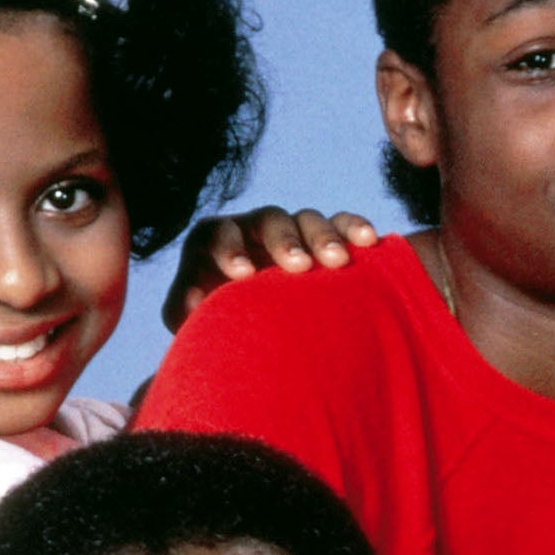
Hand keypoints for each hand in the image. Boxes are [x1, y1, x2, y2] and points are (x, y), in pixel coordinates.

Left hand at [157, 204, 379, 328]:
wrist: (255, 335)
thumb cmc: (218, 327)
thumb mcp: (191, 320)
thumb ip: (183, 309)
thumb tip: (195, 301)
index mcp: (215, 243)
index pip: (217, 234)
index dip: (229, 249)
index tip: (244, 275)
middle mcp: (253, 230)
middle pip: (268, 220)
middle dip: (283, 241)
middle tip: (299, 267)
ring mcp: (291, 231)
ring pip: (307, 220)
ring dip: (323, 237)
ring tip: (339, 263)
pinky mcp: (324, 238)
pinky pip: (341, 223)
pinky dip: (353, 228)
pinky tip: (370, 241)